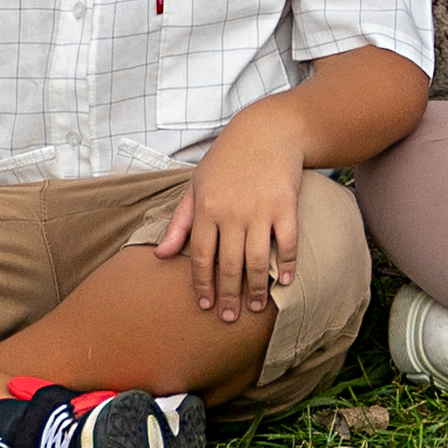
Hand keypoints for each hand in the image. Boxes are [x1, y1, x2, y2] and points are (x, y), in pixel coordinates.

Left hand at [155, 103, 300, 322]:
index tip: (205, 305)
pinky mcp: (286, 205)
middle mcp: (232, 211)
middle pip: (228, 264)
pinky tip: (283, 282)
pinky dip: (287, 265)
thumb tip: (161, 255)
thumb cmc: (227, 159)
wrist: (267, 129)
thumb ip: (179, 222)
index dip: (202, 284)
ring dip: (255, 288)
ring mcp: (260, 209)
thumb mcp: (197, 184)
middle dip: (228, 295)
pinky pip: (287, 243)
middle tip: (229, 317)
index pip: (200, 256)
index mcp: (206, 207)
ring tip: (253, 306)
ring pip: (256, 260)